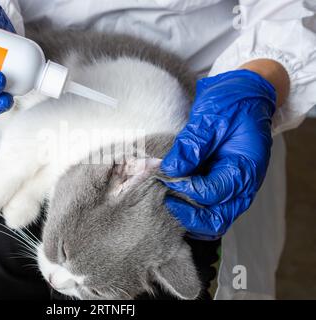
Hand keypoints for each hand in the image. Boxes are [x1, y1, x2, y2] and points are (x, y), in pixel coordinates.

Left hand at [161, 69, 276, 239]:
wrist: (244, 94)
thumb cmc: (233, 102)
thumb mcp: (212, 117)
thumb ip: (192, 145)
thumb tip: (171, 169)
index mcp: (245, 169)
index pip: (214, 193)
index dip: (186, 188)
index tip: (164, 177)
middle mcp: (241, 186)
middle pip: (215, 221)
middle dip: (185, 215)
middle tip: (160, 199)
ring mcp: (230, 190)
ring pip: (209, 221)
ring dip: (185, 216)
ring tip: (161, 199)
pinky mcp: (219, 186)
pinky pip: (204, 210)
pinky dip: (187, 209)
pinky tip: (168, 196)